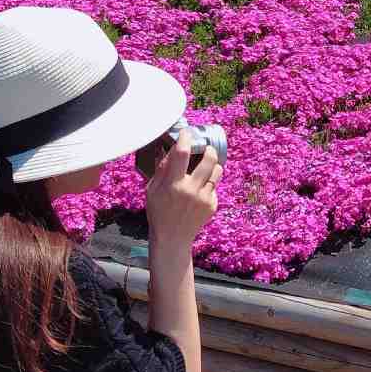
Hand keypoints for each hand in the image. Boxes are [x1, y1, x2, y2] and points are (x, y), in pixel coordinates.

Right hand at [144, 128, 222, 248]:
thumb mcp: (153, 190)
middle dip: (209, 149)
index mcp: (174, 184)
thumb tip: (169, 149)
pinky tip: (199, 191)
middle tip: (206, 148)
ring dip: (213, 165)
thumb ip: (162, 169)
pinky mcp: (212, 205)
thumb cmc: (159, 212)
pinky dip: (209, 184)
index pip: (181, 153)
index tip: (187, 133)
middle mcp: (192, 190)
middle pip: (209, 159)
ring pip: (217, 171)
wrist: (172, 238)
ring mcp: (204, 198)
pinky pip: (215, 187)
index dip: (185, 138)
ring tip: (206, 166)